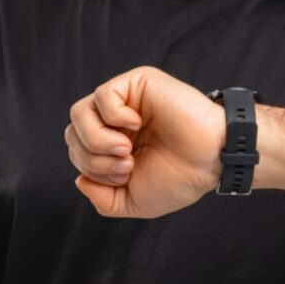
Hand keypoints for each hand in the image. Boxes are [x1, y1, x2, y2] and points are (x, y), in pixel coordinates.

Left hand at [65, 65, 225, 218]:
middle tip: (127, 165)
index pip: (77, 150)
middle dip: (93, 158)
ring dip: (98, 140)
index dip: (90, 168)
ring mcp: (125, 99)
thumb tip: (78, 180)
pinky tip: (136, 124)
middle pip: (73, 133)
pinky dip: (112, 117)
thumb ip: (102, 199)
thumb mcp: (133, 200)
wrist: (211, 159)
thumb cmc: (180, 177)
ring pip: (80, 113)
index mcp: (113, 143)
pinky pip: (102, 96)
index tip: (124, 176)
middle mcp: (115, 120)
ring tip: (126, 150)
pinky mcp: (137, 83)